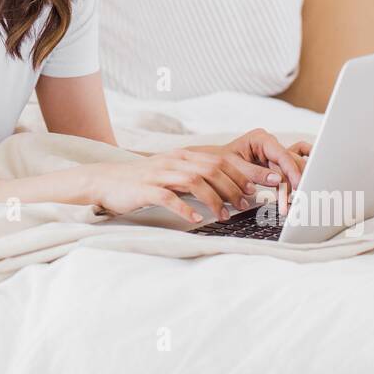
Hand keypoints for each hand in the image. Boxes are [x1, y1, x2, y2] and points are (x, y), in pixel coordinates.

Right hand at [75, 149, 263, 224]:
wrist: (108, 180)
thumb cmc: (145, 182)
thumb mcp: (174, 175)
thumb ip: (199, 179)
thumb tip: (232, 192)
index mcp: (185, 156)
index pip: (222, 159)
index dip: (246, 171)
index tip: (266, 183)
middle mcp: (175, 160)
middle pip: (213, 168)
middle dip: (235, 185)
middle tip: (248, 204)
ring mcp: (160, 173)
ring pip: (195, 180)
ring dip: (214, 198)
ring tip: (226, 215)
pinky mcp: (146, 188)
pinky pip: (169, 196)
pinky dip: (185, 207)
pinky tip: (196, 218)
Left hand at [215, 130, 311, 214]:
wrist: (212, 166)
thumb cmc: (219, 162)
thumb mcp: (234, 166)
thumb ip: (255, 173)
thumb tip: (277, 179)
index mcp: (261, 139)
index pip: (282, 154)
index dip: (292, 170)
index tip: (298, 185)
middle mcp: (270, 144)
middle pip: (290, 163)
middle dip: (294, 182)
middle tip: (295, 200)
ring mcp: (274, 154)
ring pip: (291, 170)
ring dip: (292, 187)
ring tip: (289, 205)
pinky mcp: (275, 164)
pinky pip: (289, 171)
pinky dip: (292, 183)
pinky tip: (299, 191)